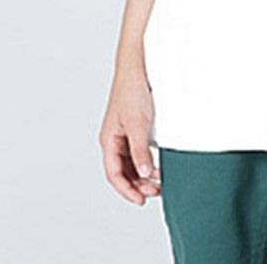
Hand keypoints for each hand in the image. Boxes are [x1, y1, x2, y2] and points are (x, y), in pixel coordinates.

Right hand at [98, 69, 161, 205]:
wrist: (137, 66)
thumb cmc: (132, 90)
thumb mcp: (138, 124)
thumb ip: (139, 150)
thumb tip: (142, 172)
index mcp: (109, 139)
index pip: (114, 173)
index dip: (126, 190)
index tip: (140, 200)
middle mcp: (113, 139)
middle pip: (122, 171)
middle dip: (137, 185)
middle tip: (155, 192)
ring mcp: (123, 133)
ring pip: (130, 163)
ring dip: (142, 175)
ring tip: (158, 183)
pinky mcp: (133, 127)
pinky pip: (136, 152)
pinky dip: (145, 162)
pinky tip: (156, 166)